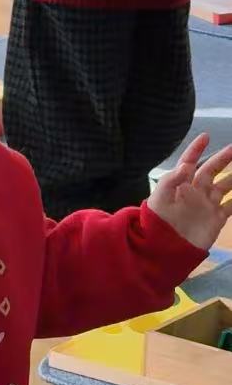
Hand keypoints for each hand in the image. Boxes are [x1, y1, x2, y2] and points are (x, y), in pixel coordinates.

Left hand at [148, 133, 231, 248]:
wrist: (166, 248)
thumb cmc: (158, 220)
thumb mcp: (160, 198)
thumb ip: (172, 180)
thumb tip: (185, 164)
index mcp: (181, 183)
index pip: (190, 161)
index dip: (196, 149)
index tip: (206, 136)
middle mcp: (196, 191)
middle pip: (211, 171)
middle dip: (222, 159)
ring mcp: (207, 204)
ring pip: (224, 186)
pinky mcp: (216, 219)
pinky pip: (230, 206)